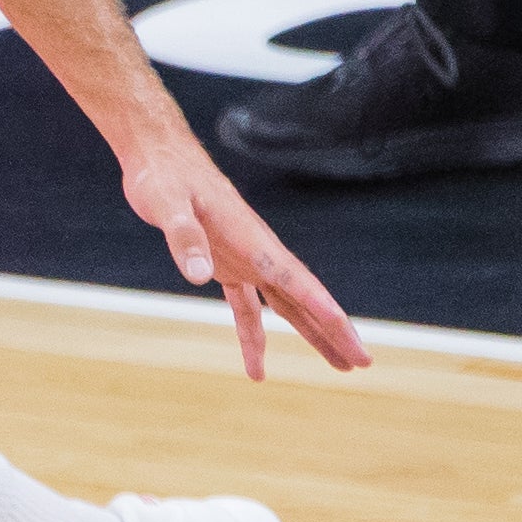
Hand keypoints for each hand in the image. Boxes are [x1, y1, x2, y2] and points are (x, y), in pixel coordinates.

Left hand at [125, 122, 367, 383]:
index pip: (295, 280)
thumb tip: (198, 276)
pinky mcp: (224, 263)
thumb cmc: (163, 174)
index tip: (348, 336)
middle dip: (333, 331)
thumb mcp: (167, 204)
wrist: (159, 153)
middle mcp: (256, 251)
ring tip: (339, 366)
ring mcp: (243, 259)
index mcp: (251, 238)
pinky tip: (257, 368)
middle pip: (304, 298)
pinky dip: (253, 335)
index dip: (322, 309)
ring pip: (286, 305)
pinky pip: (247, 306)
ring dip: (310, 335)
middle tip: (362, 362)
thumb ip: (184, 237)